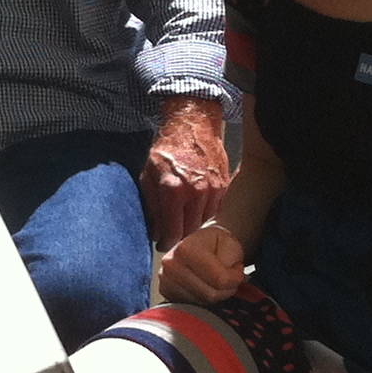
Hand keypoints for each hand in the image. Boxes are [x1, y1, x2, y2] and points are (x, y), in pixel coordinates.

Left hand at [140, 98, 229, 243]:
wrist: (192, 127)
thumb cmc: (166, 150)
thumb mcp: (147, 175)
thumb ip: (151, 205)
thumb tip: (154, 231)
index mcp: (173, 189)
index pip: (172, 230)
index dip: (165, 243)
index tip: (161, 245)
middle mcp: (196, 192)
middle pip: (190, 231)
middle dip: (179, 237)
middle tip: (170, 238)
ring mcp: (213, 190)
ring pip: (204, 222)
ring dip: (192, 226)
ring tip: (181, 224)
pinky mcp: (224, 186)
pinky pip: (214, 210)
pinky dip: (203, 214)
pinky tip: (194, 210)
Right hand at [156, 222, 246, 304]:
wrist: (200, 243)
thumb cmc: (216, 243)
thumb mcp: (230, 242)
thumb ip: (230, 260)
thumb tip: (226, 279)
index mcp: (185, 249)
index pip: (219, 279)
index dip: (236, 278)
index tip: (238, 269)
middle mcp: (170, 265)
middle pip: (210, 294)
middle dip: (226, 289)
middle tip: (229, 276)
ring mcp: (165, 280)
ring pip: (203, 303)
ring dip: (216, 295)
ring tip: (217, 279)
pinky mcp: (166, 292)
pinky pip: (193, 306)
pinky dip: (204, 299)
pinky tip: (206, 286)